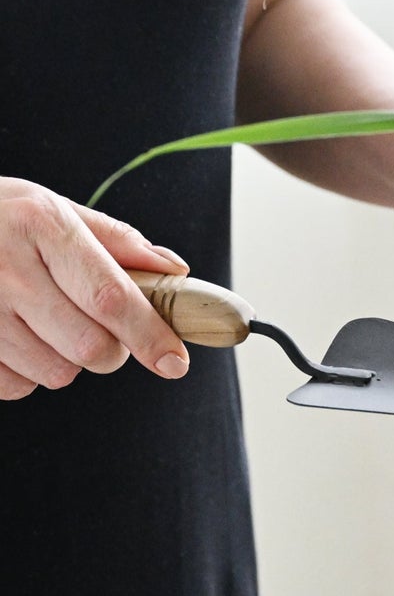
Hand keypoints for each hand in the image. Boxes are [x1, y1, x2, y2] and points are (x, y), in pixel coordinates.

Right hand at [0, 178, 192, 399]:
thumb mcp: (51, 208)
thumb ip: (116, 241)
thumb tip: (175, 271)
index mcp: (40, 225)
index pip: (111, 296)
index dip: (150, 335)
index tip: (175, 362)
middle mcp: (5, 267)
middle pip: (90, 346)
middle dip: (111, 351)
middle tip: (101, 331)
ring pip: (55, 373)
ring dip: (66, 361)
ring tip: (45, 324)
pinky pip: (14, 386)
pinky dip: (27, 373)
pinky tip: (14, 337)